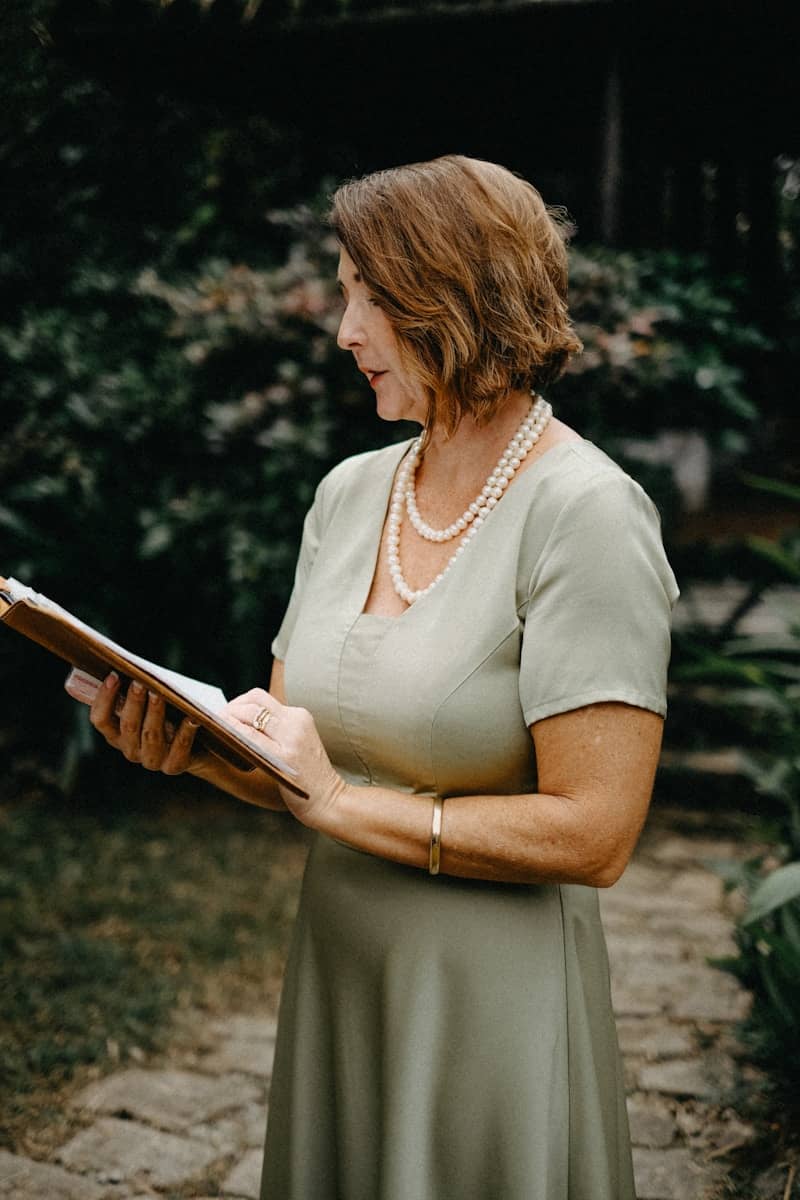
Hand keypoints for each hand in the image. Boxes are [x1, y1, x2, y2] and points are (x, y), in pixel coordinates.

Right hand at [89, 672, 201, 774]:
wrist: (199, 747)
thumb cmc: (170, 714)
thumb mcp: (150, 704)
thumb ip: (139, 691)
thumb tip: (131, 665)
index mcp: (116, 734)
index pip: (100, 720)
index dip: (104, 698)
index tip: (113, 675)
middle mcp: (131, 750)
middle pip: (128, 726)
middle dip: (133, 702)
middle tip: (140, 682)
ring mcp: (152, 760)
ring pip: (150, 736)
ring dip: (154, 713)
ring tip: (159, 693)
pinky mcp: (175, 766)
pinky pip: (178, 749)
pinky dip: (185, 732)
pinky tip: (191, 717)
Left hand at [222, 688, 346, 826]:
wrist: (330, 799)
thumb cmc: (308, 778)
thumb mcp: (297, 744)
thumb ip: (276, 731)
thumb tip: (239, 723)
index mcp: (300, 716)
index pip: (261, 697)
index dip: (238, 703)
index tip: (225, 715)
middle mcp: (296, 720)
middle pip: (254, 699)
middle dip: (230, 707)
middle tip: (217, 721)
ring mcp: (292, 736)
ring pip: (250, 713)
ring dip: (228, 717)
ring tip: (217, 729)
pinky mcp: (284, 755)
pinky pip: (251, 736)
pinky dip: (233, 732)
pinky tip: (223, 737)